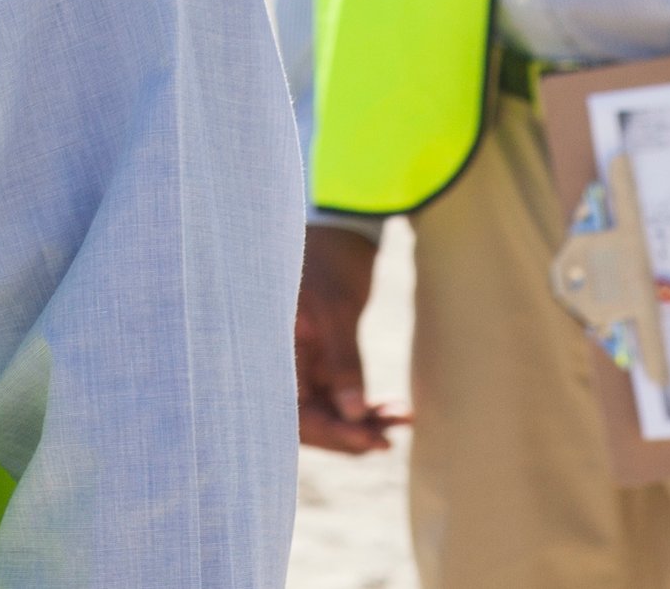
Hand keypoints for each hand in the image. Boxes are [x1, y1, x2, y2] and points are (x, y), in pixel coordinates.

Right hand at [296, 223, 401, 453]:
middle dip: (348, 431)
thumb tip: (354, 413)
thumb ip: (342, 362)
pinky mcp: (318, 361)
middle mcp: (279, 361)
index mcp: (269, 347)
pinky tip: (395, 409)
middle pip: (309, 418)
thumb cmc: (328, 259)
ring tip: (400, 419)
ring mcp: (300, 362)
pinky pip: (339, 394)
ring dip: (363, 421)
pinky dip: (365, 404)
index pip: (291, 410)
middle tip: (387, 438)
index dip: (328, 431)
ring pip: (328, 410)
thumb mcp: (337, 310)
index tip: (368, 440)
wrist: (339, 228)